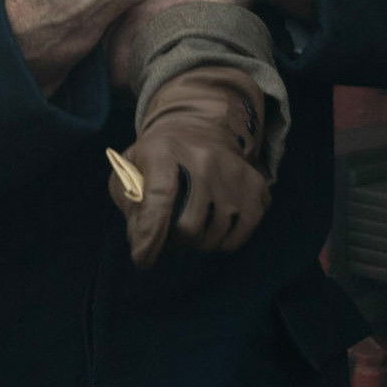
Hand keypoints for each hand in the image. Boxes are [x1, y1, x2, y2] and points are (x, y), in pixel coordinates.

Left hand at [108, 64, 272, 265]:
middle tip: (170, 234)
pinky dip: (222, 243)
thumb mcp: (130, 169)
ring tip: (190, 228)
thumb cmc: (157, 157)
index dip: (150, 233)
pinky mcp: (256, 187)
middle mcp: (203, 158)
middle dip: (174, 242)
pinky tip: (212, 227)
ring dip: (197, 244)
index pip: (159, 196)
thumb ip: (130, 204)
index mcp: (163, 150)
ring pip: (214, 237)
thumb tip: (142, 242)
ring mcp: (233, 173)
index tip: (143, 258)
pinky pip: (237, 237)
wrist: (200, 129)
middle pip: (189, 226)